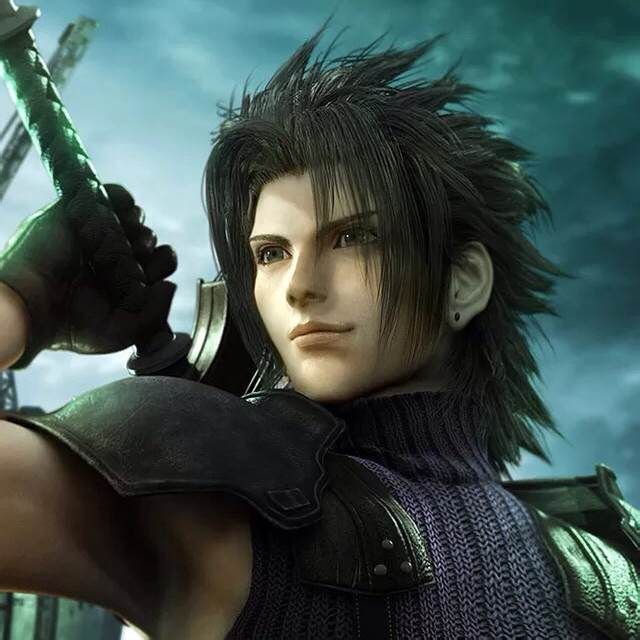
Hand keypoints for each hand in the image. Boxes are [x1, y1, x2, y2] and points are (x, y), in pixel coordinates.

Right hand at [0, 183, 177, 367]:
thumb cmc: (74, 326)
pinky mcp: (80, 214)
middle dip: (150, 248)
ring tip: (123, 246)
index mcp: (125, 282)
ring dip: (138, 228)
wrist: (33, 307)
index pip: (160, 264)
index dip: (163, 264)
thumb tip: (171, 284)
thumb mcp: (122, 332)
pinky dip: (124, 201)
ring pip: (136, 218)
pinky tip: (121, 219)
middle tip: (134, 260)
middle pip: (149, 240)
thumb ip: (155, 314)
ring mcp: (98, 234)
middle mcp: (114, 257)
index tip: (150, 276)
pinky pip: (115, 195)